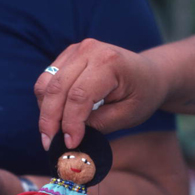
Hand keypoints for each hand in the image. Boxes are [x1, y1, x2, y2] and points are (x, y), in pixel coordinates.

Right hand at [35, 38, 167, 149]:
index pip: (79, 95)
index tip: (70, 144)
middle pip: (57, 89)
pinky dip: (46, 102)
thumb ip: (100, 124)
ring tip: (51, 134)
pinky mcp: (68, 56)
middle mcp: (89, 50)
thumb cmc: (143, 95)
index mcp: (109, 63)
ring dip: (45, 112)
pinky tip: (54, 118)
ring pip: (46, 84)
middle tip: (49, 144)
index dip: (70, 123)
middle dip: (49, 120)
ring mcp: (76, 50)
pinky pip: (46, 80)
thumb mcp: (128, 115)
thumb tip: (70, 137)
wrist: (150, 73)